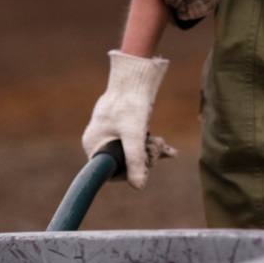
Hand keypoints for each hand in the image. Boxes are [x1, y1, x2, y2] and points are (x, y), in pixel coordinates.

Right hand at [82, 50, 175, 188]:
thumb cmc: (130, 103)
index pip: (109, 172)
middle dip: (144, 159)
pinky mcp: (125, 128)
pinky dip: (151, 144)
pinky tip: (169, 149)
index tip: (144, 164)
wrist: (136, 75)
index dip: (128, 173)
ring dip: (150, 151)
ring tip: (162, 142)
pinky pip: (137, 143)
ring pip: (133, 153)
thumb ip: (136, 160)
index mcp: (94, 144)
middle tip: (157, 147)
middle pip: (124, 163)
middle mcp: (101, 141)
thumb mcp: (134, 135)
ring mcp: (113, 134)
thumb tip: (139, 187)